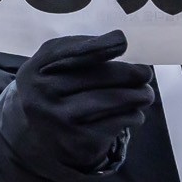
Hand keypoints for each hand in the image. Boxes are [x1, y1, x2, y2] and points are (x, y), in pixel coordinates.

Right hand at [12, 30, 153, 169]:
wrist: (35, 139)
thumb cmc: (52, 91)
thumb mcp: (49, 67)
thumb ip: (77, 49)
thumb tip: (118, 40)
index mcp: (35, 70)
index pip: (73, 53)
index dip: (102, 46)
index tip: (124, 42)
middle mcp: (43, 94)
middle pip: (97, 77)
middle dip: (129, 73)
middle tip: (146, 73)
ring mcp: (59, 120)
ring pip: (111, 101)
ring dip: (137, 96)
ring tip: (146, 94)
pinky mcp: (77, 141)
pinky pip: (115, 123)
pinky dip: (131, 116)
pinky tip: (134, 113)